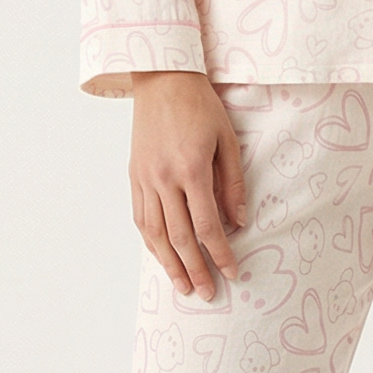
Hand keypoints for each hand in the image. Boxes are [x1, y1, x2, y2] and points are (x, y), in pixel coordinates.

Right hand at [128, 71, 246, 301]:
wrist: (162, 79)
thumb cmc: (200, 106)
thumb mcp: (227, 140)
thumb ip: (233, 183)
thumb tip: (238, 222)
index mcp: (191, 169)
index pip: (207, 225)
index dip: (220, 253)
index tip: (232, 272)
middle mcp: (164, 178)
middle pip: (179, 237)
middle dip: (195, 269)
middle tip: (207, 293)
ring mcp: (144, 179)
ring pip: (155, 233)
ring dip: (169, 264)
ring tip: (182, 287)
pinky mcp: (134, 176)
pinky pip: (141, 218)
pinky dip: (151, 242)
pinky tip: (161, 257)